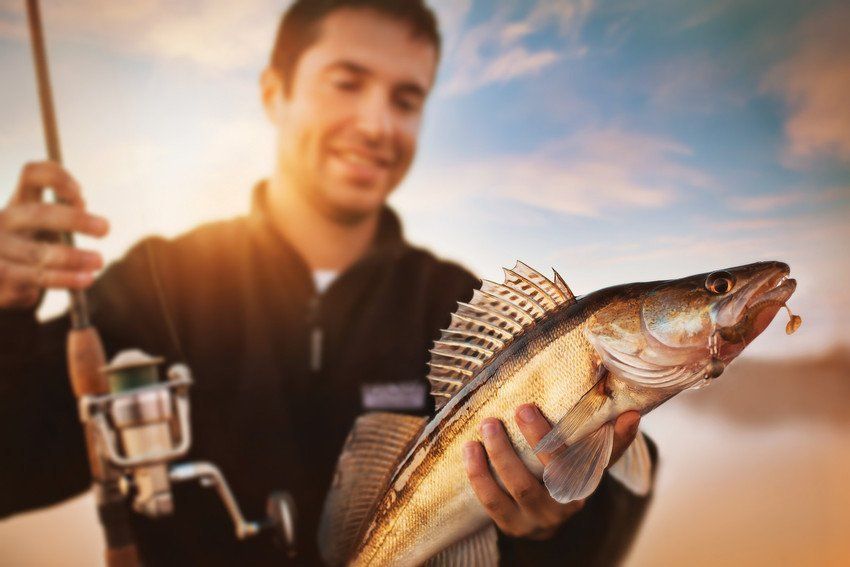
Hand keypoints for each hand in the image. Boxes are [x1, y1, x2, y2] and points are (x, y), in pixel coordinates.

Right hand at [0, 161, 108, 308]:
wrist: (0, 282)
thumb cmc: (31, 250)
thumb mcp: (46, 229)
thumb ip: (63, 216)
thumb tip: (81, 205)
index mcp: (19, 203)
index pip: (32, 174)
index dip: (58, 178)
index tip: (81, 196)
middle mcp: (4, 221)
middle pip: (38, 213)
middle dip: (75, 219)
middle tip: (105, 228)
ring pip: (37, 253)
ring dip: (73, 258)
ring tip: (99, 262)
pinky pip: (35, 278)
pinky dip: (63, 280)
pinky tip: (82, 282)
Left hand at [462, 405, 639, 539]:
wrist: (541, 517)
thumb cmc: (563, 474)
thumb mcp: (584, 459)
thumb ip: (606, 438)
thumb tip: (633, 413)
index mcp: (586, 484)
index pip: (596, 459)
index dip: (604, 439)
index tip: (611, 413)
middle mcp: (566, 505)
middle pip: (554, 474)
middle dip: (537, 439)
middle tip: (521, 408)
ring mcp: (538, 519)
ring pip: (520, 488)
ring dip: (500, 455)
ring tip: (487, 425)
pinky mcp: (512, 526)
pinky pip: (493, 502)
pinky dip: (479, 476)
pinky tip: (470, 450)